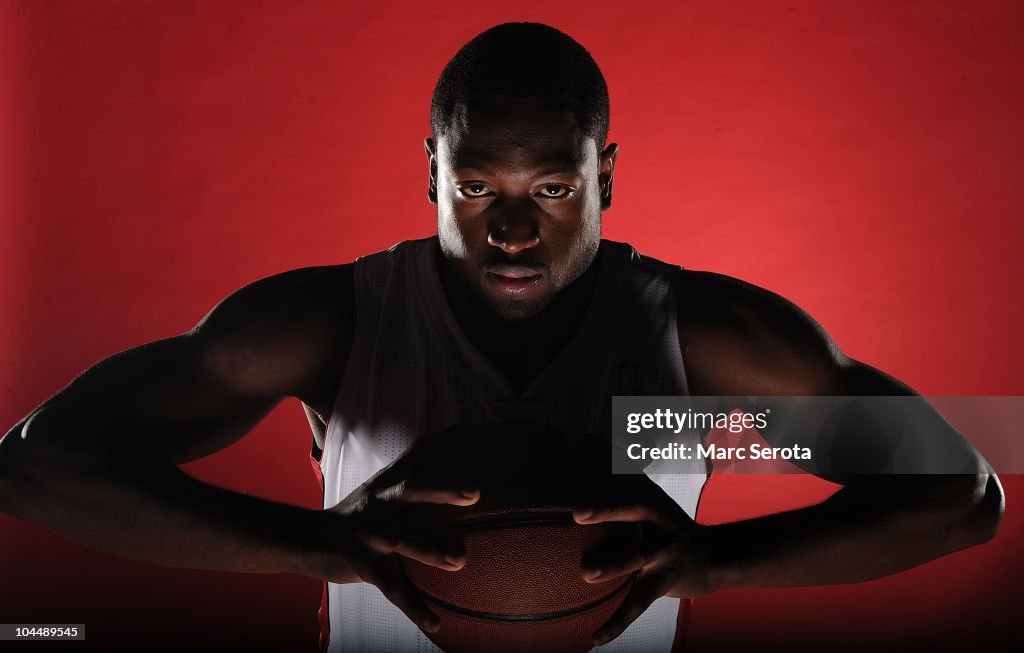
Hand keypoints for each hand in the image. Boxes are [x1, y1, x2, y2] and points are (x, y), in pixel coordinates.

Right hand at [316, 437, 481, 633]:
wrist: (306, 539)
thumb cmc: (356, 514)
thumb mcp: (379, 487)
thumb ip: (410, 473)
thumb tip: (443, 451)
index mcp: (388, 486)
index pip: (418, 462)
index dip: (446, 447)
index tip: (476, 437)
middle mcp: (381, 505)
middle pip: (412, 492)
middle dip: (443, 490)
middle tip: (475, 492)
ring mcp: (371, 535)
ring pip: (402, 540)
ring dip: (430, 551)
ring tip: (460, 561)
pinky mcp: (362, 564)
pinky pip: (392, 588)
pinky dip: (414, 607)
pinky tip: (436, 621)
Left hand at [572, 479, 714, 645]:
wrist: (714, 558)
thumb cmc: (668, 526)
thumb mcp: (653, 499)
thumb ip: (624, 479)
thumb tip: (593, 446)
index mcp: (651, 502)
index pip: (626, 483)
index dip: (605, 474)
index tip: (580, 469)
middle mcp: (659, 524)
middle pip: (635, 512)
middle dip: (608, 510)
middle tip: (577, 512)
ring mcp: (664, 554)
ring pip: (638, 557)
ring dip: (613, 564)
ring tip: (585, 574)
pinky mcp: (664, 583)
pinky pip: (638, 603)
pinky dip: (617, 623)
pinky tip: (595, 638)